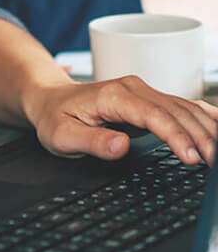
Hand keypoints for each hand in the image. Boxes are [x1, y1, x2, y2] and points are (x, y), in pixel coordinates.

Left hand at [23, 75, 217, 163]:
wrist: (50, 98)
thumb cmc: (55, 117)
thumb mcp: (62, 136)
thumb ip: (91, 141)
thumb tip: (121, 146)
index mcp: (114, 95)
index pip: (154, 115)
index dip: (175, 136)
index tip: (190, 157)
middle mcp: (133, 88)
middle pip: (176, 111)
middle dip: (200, 137)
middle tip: (212, 163)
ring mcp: (143, 91)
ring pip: (184, 107)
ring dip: (206, 129)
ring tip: (217, 154)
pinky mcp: (150, 98)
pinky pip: (182, 106)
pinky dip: (202, 117)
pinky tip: (216, 130)